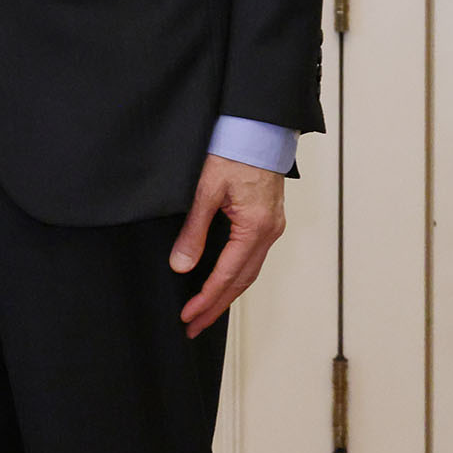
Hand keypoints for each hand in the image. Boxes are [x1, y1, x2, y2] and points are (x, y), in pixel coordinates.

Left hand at [172, 154, 286, 339]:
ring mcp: (272, 227)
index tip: (188, 317)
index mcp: (255, 227)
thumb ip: (194, 230)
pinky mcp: (268, 219)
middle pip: (242, 282)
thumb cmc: (234, 150)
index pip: (227, 275)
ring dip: (226, 294)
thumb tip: (181, 265)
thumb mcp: (206, 190)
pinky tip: (223, 282)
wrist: (259, 125)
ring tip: (204, 313)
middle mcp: (269, 232)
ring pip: (249, 272)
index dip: (206, 299)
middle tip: (193, 327)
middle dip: (216, 307)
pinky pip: (252, 258)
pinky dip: (236, 275)